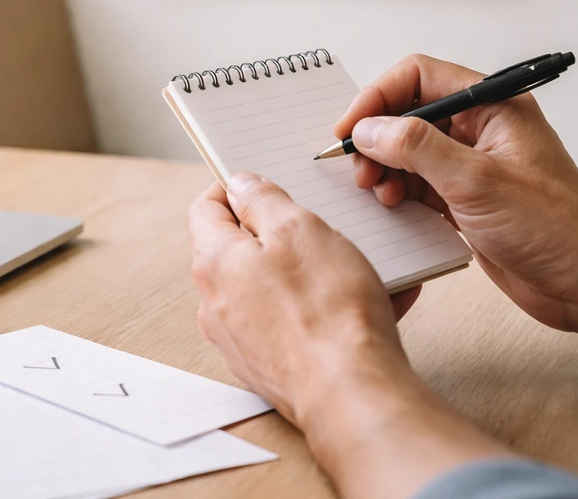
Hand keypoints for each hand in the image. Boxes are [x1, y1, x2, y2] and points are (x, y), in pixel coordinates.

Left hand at [187, 174, 507, 498]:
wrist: (351, 393)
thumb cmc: (327, 309)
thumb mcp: (299, 228)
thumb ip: (263, 200)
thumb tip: (241, 186)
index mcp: (215, 262)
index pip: (205, 209)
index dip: (232, 189)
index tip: (260, 184)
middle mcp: (215, 303)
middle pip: (239, 250)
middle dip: (278, 232)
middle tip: (318, 224)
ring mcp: (240, 340)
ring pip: (271, 288)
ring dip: (309, 271)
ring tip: (358, 265)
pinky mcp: (269, 367)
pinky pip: (292, 323)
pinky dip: (323, 308)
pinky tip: (372, 302)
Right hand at [335, 54, 577, 353]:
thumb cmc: (557, 230)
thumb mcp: (476, 181)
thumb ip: (417, 148)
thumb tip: (369, 128)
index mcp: (493, 107)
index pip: (419, 78)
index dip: (378, 97)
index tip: (351, 127)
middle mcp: (480, 130)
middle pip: (407, 114)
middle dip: (376, 138)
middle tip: (359, 167)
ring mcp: (471, 165)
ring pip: (407, 151)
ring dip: (384, 168)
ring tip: (378, 191)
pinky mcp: (464, 199)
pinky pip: (416, 183)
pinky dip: (397, 192)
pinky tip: (394, 207)